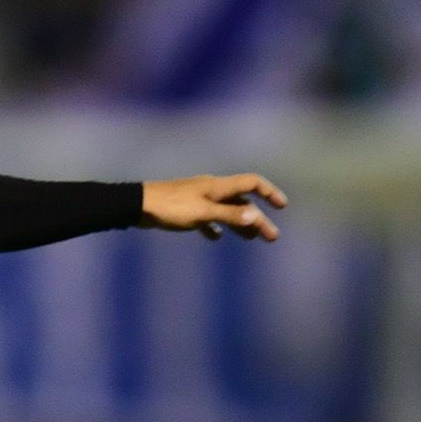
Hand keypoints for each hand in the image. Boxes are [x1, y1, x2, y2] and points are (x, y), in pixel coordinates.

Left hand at [140, 173, 286, 240]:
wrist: (138, 206)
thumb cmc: (170, 207)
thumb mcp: (202, 213)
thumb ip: (228, 215)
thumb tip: (255, 217)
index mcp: (218, 186)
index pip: (252, 183)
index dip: (269, 192)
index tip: (282, 206)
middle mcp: (211, 190)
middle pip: (242, 203)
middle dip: (259, 219)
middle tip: (271, 237)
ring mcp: (198, 200)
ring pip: (226, 211)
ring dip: (240, 224)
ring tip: (251, 238)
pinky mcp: (185, 210)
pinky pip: (206, 218)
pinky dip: (214, 227)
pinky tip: (215, 237)